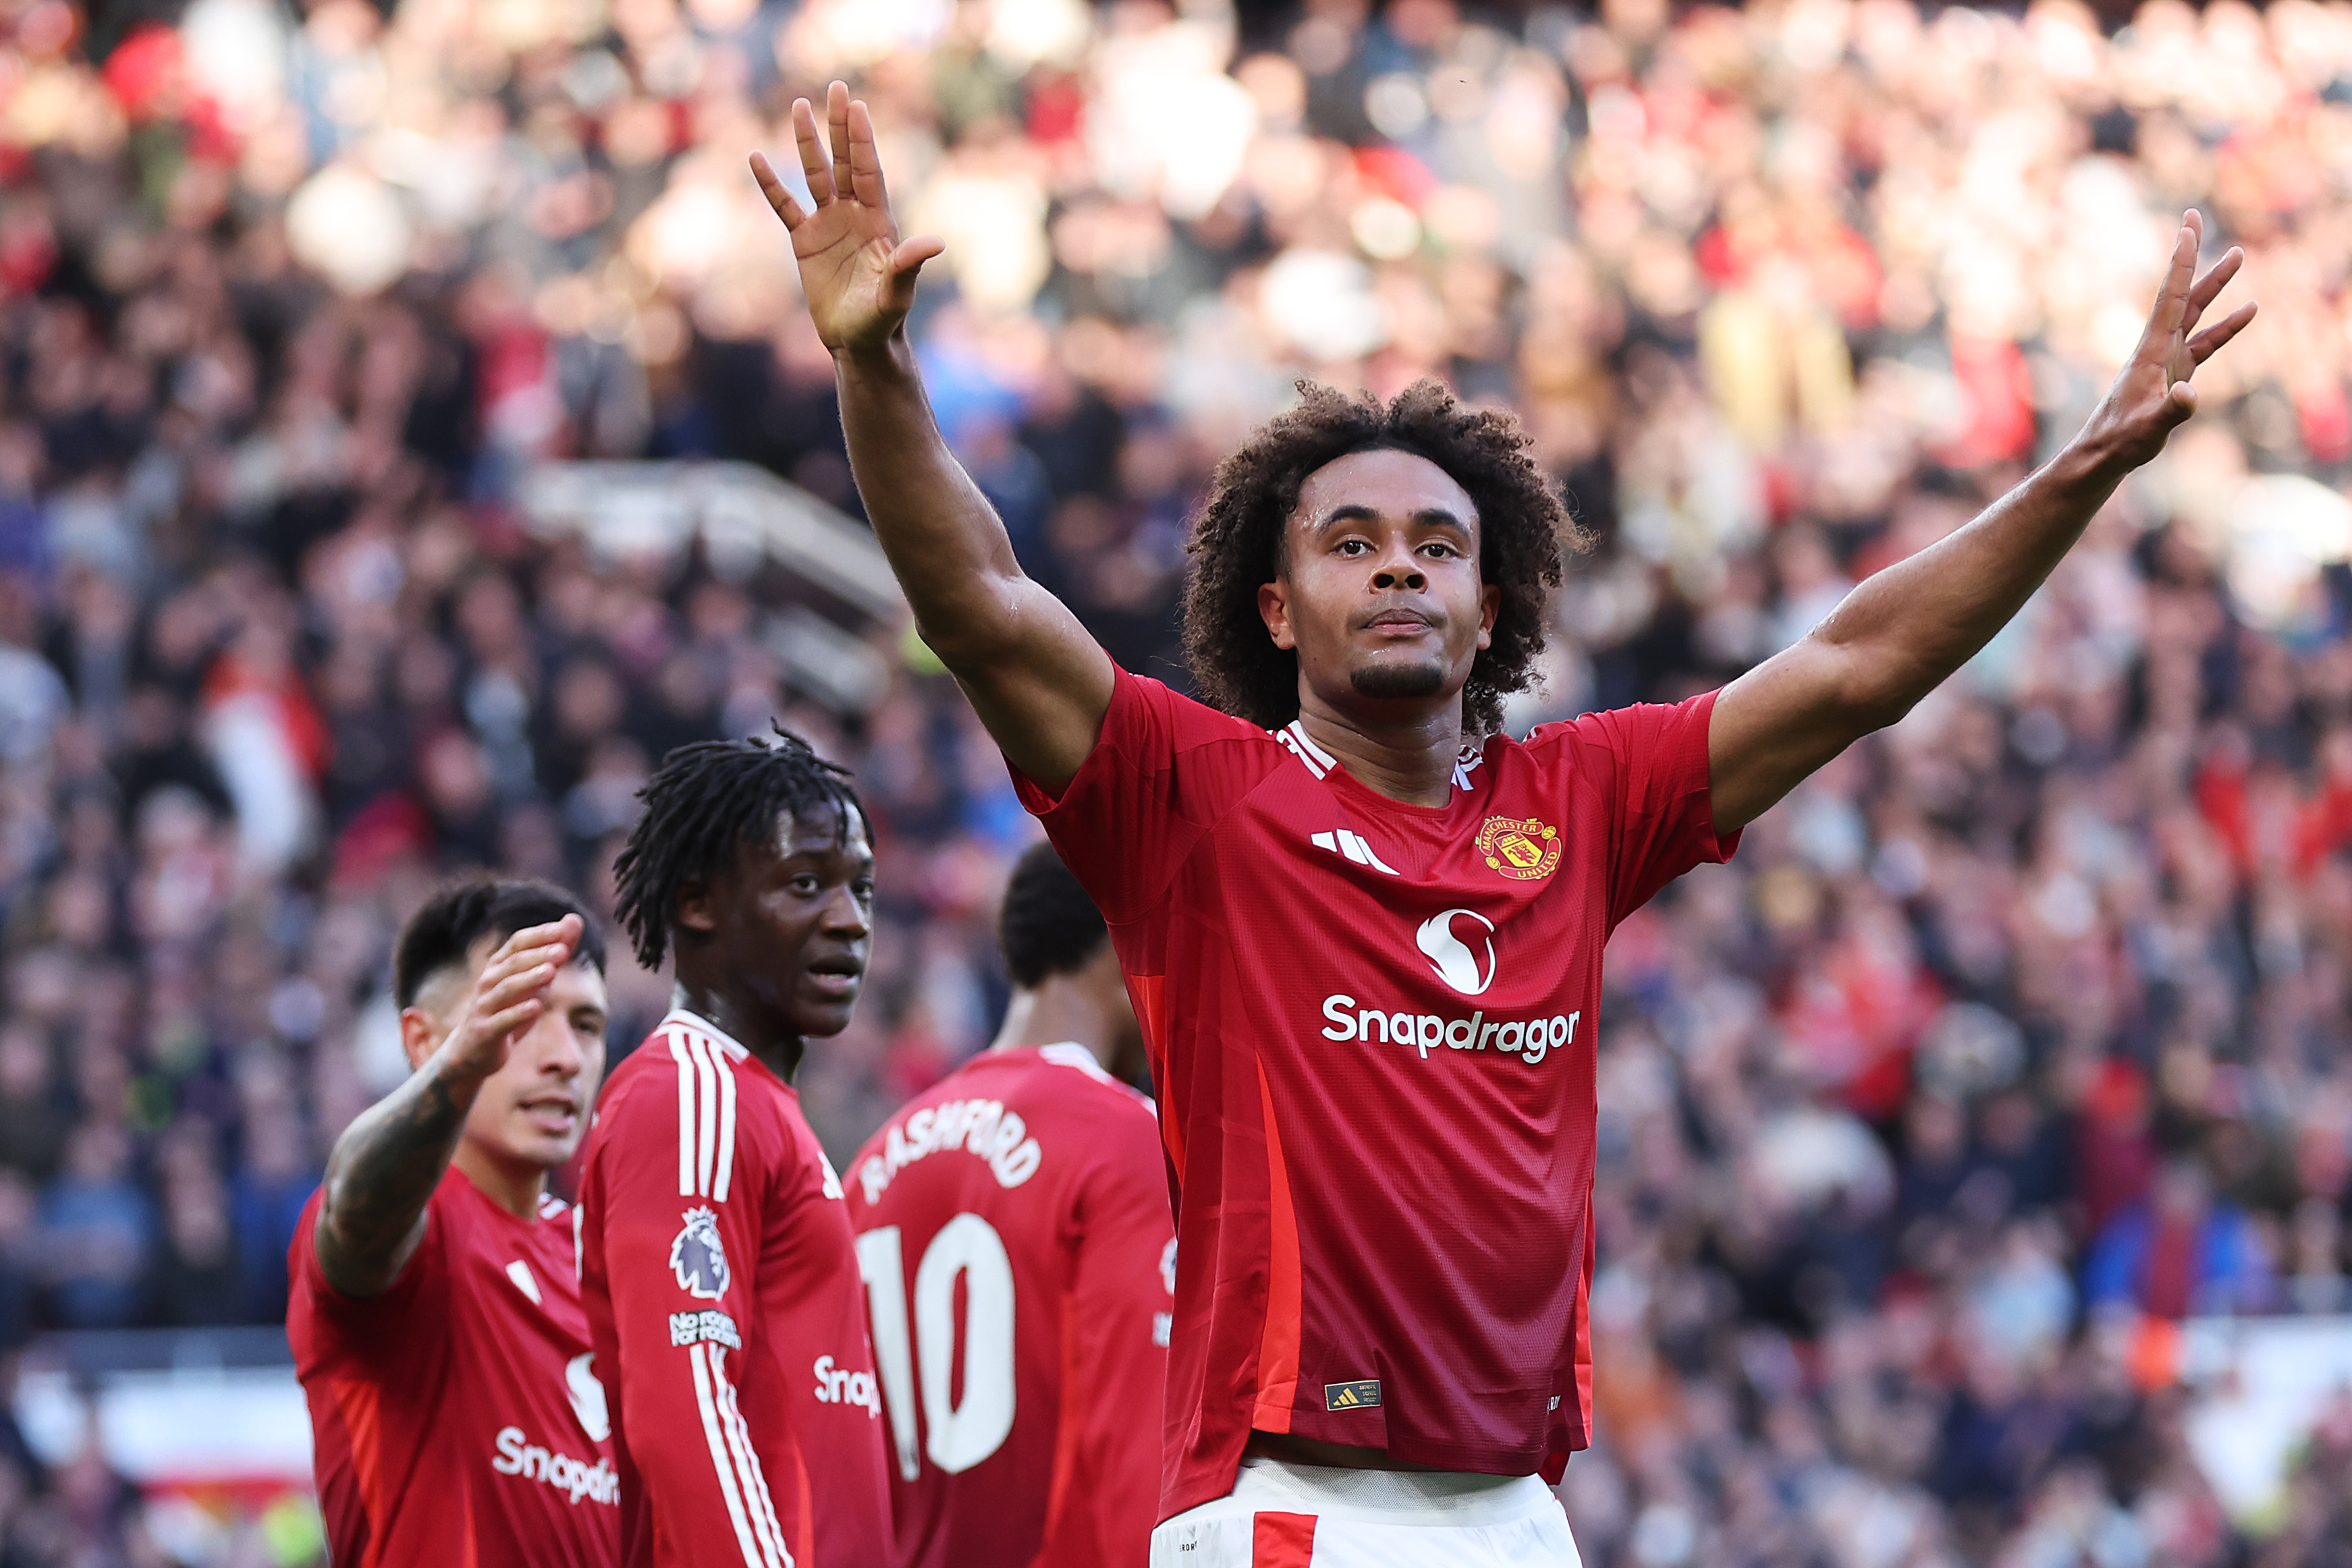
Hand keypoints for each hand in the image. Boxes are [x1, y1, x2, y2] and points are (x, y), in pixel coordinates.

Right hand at [438, 916, 580, 1082]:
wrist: (472, 1050)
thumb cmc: (508, 1008)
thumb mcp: (535, 980)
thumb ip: (554, 952)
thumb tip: (575, 919)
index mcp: (499, 966)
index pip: (517, 942)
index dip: (540, 935)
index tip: (564, 928)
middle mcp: (489, 981)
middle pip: (514, 963)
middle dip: (538, 955)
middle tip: (562, 950)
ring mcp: (484, 1006)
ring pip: (507, 989)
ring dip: (530, 979)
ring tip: (552, 972)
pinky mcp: (486, 1031)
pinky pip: (502, 1020)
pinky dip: (518, 1013)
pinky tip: (536, 1006)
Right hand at [751, 81, 944, 359]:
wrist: (857, 341)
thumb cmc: (882, 320)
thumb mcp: (896, 294)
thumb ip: (909, 265)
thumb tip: (936, 243)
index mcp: (877, 221)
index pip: (867, 171)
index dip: (862, 141)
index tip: (858, 107)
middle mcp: (853, 215)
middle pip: (844, 162)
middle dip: (840, 126)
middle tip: (837, 87)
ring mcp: (828, 225)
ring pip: (815, 175)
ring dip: (807, 142)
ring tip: (798, 106)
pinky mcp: (805, 242)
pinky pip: (785, 206)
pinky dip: (771, 185)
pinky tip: (756, 159)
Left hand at [2077, 210, 2256, 475]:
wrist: (2103, 455)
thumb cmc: (2121, 442)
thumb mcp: (2148, 429)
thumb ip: (2172, 410)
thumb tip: (2191, 393)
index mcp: (2151, 351)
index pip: (2171, 297)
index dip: (2182, 262)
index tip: (2189, 227)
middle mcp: (2158, 347)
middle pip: (2182, 294)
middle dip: (2192, 257)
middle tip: (2195, 219)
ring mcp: (2168, 358)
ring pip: (2196, 313)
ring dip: (2216, 285)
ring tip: (2238, 256)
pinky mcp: (2176, 373)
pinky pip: (2206, 342)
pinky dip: (2227, 327)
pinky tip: (2249, 311)